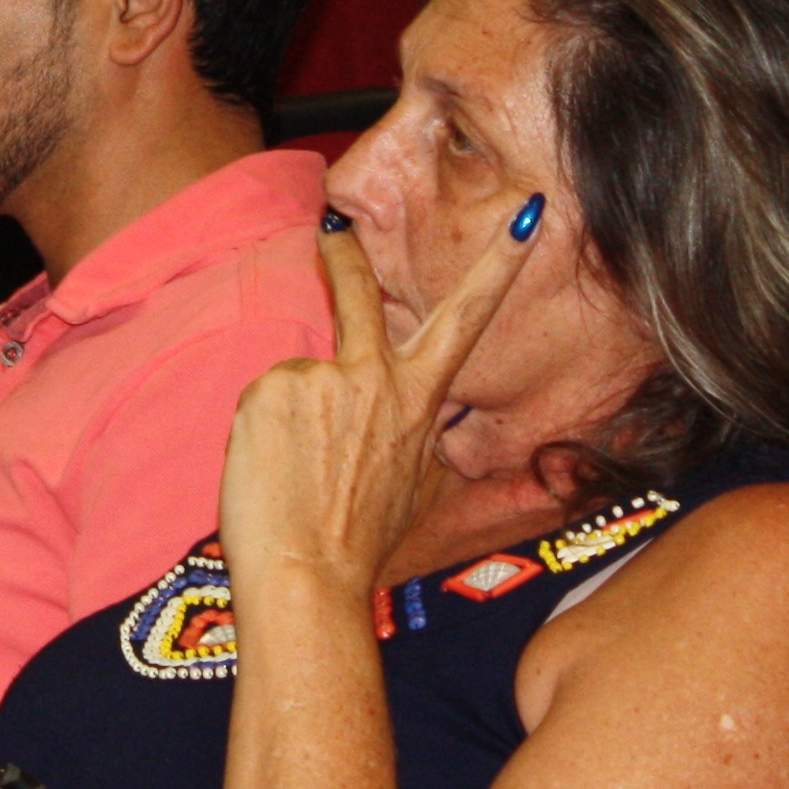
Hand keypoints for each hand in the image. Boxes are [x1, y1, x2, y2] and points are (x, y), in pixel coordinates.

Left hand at [218, 224, 521, 604]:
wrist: (306, 575)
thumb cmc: (358, 543)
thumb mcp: (413, 484)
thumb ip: (406, 431)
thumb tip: (392, 415)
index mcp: (418, 401)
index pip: (468, 318)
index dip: (501, 263)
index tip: (529, 214)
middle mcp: (374, 378)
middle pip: (359, 294)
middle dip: (345, 255)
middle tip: (332, 224)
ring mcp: (321, 378)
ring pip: (297, 381)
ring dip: (289, 422)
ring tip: (294, 478)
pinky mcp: (271, 387)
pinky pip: (262, 400)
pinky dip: (259, 431)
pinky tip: (272, 470)